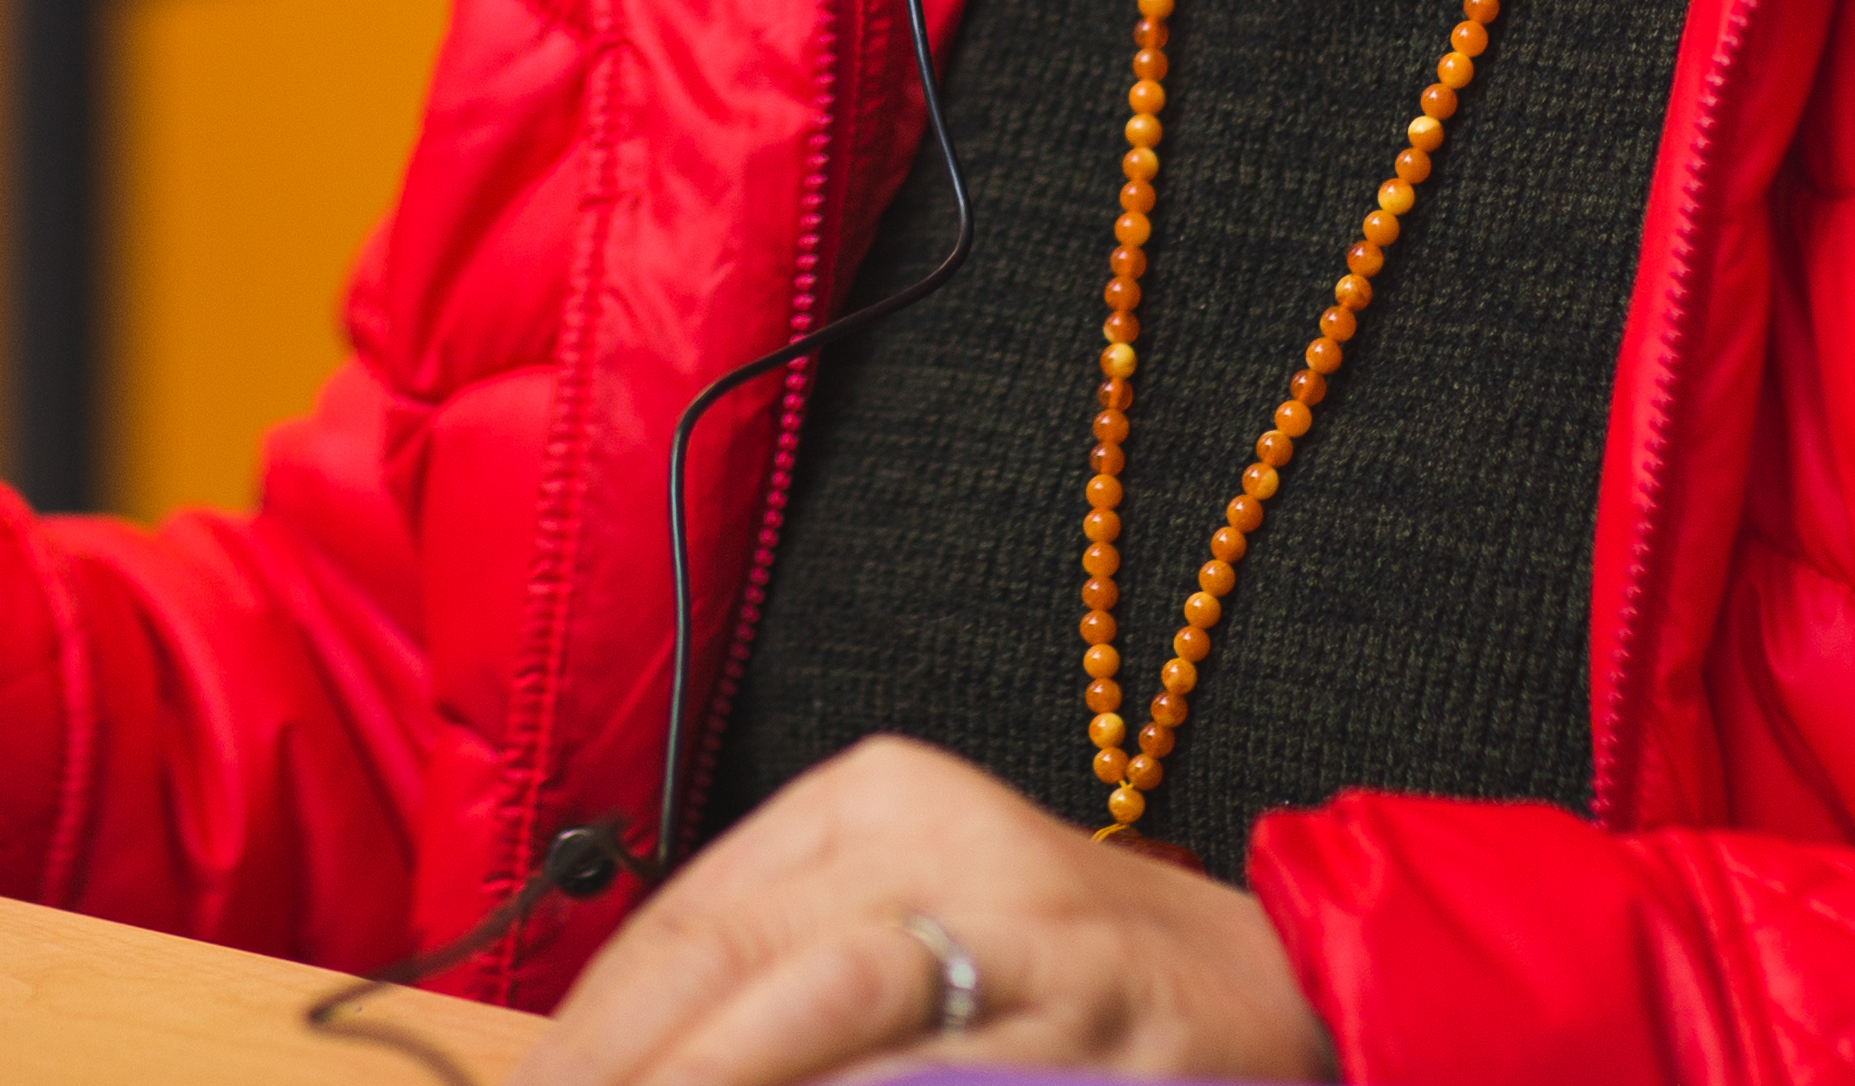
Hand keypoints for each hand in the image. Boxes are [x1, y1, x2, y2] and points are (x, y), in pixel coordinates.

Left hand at [519, 737, 1331, 1084]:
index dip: (592, 1027)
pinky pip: (942, 1070)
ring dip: (717, 1079)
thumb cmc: (1046, 974)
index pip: (687, 913)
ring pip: (825, 998)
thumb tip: (602, 1066)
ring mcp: (1021, 922)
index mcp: (871, 797)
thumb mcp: (901, 924)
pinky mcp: (1092, 1010)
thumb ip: (769, 981)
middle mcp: (939, 833)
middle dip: (629, 1063)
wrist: (1262, 986)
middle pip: (733, 952)